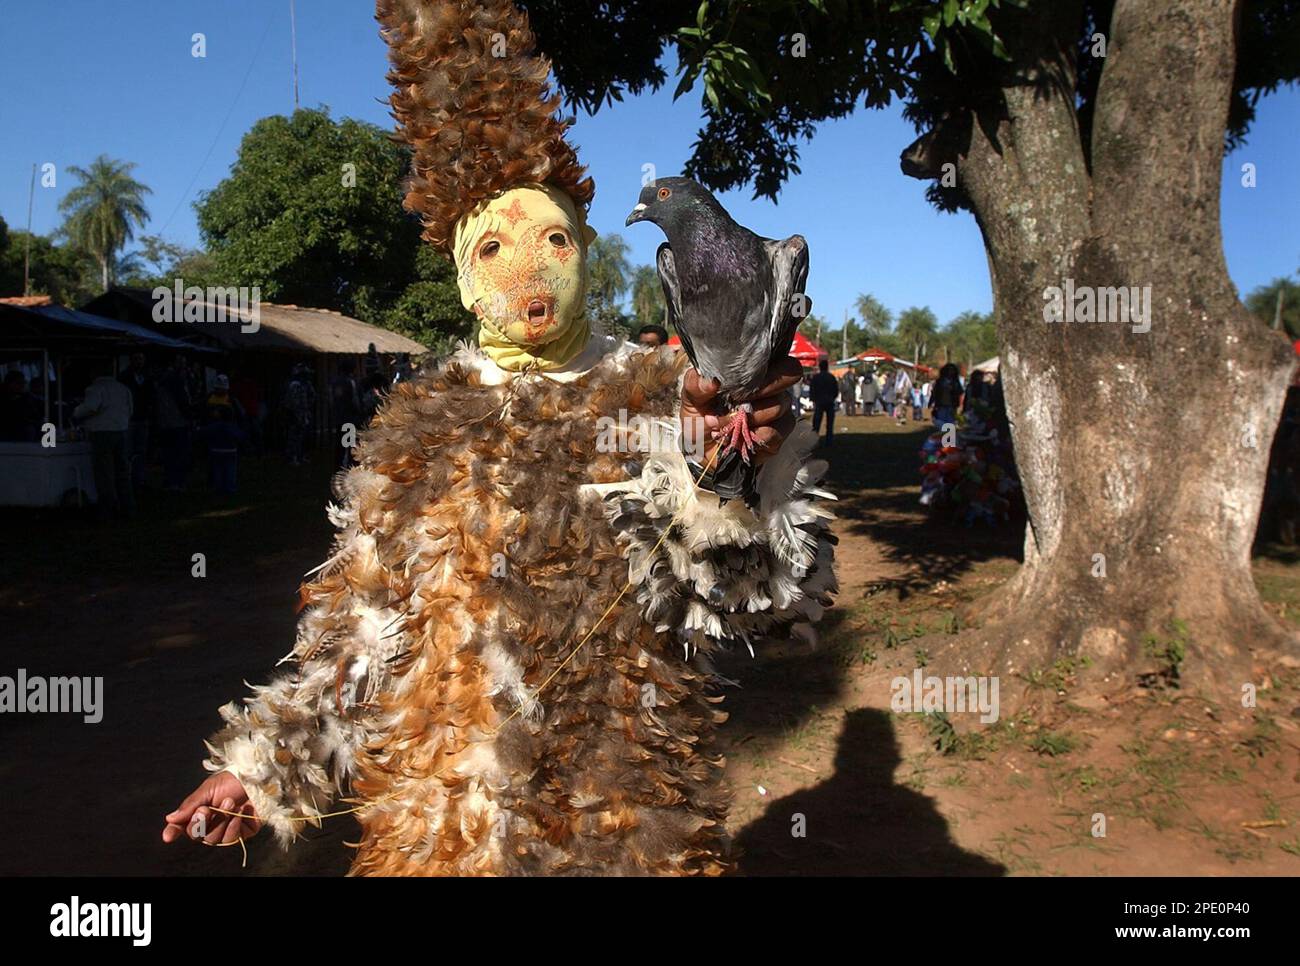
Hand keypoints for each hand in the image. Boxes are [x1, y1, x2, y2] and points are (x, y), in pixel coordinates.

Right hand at [162, 771, 260, 845]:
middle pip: (196, 835)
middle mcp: (210, 823)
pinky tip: (239, 812)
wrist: (258, 778)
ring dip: (220, 821)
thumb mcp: (209, 788)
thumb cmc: (232, 781)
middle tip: (206, 809)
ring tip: (229, 803)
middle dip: (200, 822)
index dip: (173, 831)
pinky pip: (230, 838)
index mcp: (198, 811)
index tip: (168, 836)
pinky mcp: (241, 833)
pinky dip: (233, 825)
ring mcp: (225, 830)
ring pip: (212, 839)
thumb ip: (190, 804)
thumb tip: (170, 818)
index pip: (182, 825)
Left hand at [680, 356, 801, 465]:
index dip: (765, 361)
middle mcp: (770, 387)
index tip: (741, 375)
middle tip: (738, 398)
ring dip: (748, 417)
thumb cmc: (700, 419)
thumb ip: (696, 385)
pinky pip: (776, 430)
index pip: (774, 354)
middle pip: (790, 373)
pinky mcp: (779, 434)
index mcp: (751, 372)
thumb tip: (712, 381)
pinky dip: (754, 435)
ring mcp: (778, 410)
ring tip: (722, 423)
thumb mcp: (691, 400)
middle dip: (765, 385)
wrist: (702, 452)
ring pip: (778, 405)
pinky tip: (739, 438)